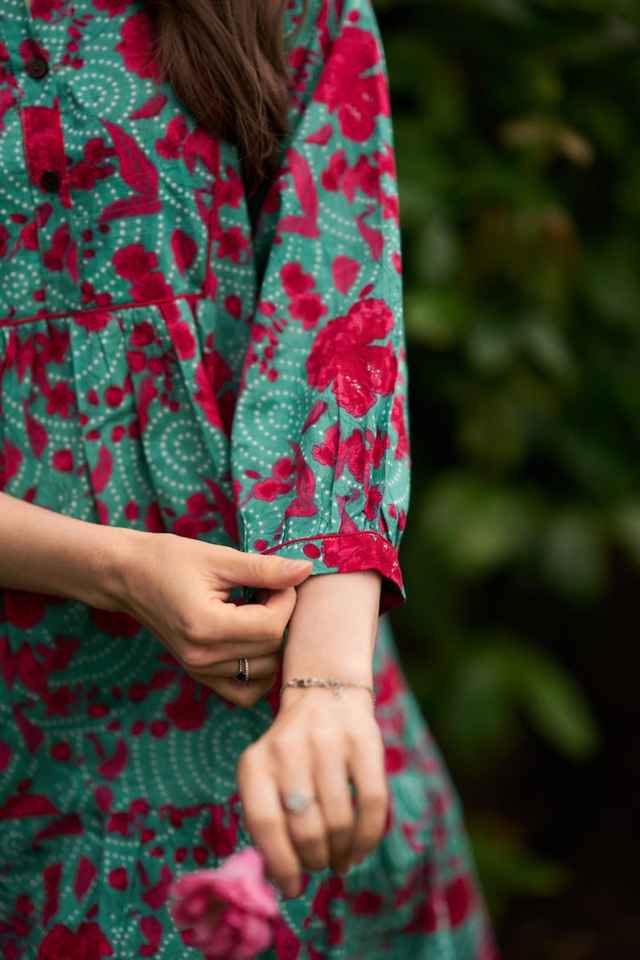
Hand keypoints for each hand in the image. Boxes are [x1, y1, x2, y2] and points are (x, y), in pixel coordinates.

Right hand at [109, 531, 312, 706]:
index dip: (286, 600)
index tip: (278, 580)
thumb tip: (305, 570)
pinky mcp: (200, 675)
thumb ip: (265, 569)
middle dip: (281, 618)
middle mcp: (203, 658)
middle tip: (267, 592)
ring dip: (272, 643)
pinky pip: (245, 690)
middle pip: (271, 651)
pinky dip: (258, 669)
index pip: (272, 627)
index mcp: (206, 627)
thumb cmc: (169, 560)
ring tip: (256, 613)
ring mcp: (200, 671)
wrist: (128, 576)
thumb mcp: (219, 557)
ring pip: (265, 673)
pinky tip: (251, 639)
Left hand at [236, 684, 388, 898]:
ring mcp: (328, 742)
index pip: (265, 824)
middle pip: (306, 828)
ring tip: (339, 861)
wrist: (324, 693)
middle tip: (319, 865)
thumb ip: (268, 819)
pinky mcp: (364, 741)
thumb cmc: (291, 753)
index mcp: (255, 762)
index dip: (281, 865)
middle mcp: (289, 749)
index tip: (292, 889)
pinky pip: (372, 803)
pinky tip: (359, 851)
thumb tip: (281, 880)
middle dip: (314, 860)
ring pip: (339, 820)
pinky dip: (368, 838)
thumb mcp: (266, 774)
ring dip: (340, 853)